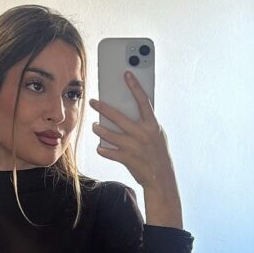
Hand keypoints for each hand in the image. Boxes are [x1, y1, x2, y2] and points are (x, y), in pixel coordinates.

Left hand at [89, 72, 177, 192]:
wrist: (160, 177)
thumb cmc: (158, 153)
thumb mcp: (157, 134)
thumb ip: (146, 123)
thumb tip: (133, 110)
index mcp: (152, 125)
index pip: (143, 101)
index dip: (135, 86)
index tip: (126, 74)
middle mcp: (142, 134)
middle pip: (117, 116)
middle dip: (102, 108)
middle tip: (93, 102)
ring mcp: (133, 146)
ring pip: (107, 134)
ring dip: (98, 129)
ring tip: (95, 126)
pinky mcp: (126, 158)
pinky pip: (107, 151)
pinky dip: (102, 149)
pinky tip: (101, 147)